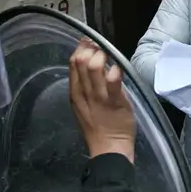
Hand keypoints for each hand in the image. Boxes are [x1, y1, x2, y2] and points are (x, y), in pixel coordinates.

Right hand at [69, 40, 135, 161]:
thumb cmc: (99, 126)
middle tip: (101, 48)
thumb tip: (93, 64)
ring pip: (93, 67)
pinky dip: (115, 71)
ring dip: (102, 56)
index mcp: (75, 93)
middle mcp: (84, 93)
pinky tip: (118, 69)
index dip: (81, 48)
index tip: (90, 43)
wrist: (109, 148)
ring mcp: (98, 97)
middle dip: (91, 49)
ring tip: (109, 57)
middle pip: (80, 61)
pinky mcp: (114, 101)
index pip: (72, 63)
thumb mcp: (84, 105)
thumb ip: (86, 86)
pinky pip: (113, 81)